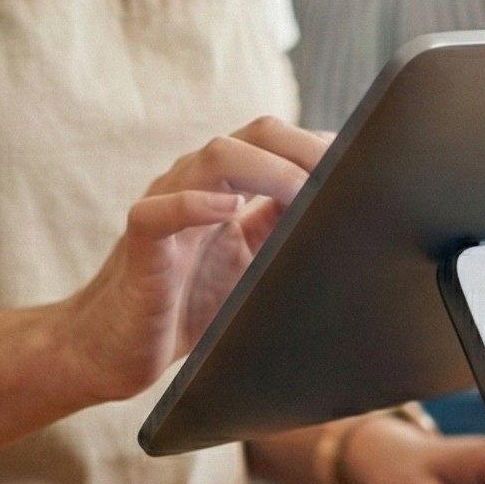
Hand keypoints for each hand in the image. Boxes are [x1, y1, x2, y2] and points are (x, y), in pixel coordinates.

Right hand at [56, 116, 330, 402]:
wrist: (118, 349)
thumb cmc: (189, 306)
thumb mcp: (254, 264)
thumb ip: (285, 232)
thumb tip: (348, 218)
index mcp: (227, 183)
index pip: (278, 139)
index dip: (320, 144)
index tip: (366, 164)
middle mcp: (197, 183)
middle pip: (254, 135)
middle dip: (305, 147)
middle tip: (347, 174)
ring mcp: (165, 205)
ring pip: (213, 158)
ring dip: (267, 169)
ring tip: (303, 191)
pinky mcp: (140, 243)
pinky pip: (159, 211)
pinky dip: (194, 204)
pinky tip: (227, 210)